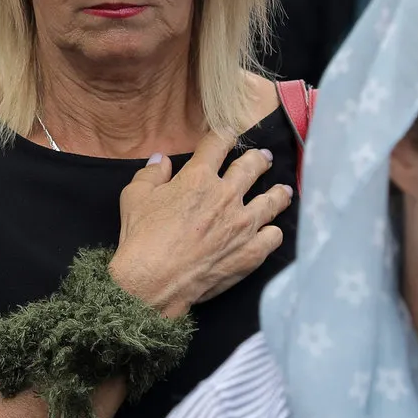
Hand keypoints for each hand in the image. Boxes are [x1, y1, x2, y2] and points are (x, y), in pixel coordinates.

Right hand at [108, 129, 292, 317]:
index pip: (218, 143)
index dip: (225, 135)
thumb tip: (160, 160)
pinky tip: (271, 231)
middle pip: (252, 166)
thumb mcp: (134, 197)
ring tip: (282, 190)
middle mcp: (227, 196)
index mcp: (199, 177)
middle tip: (264, 158)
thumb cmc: (140, 239)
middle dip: (259, 158)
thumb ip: (151, 174)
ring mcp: (243, 224)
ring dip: (278, 192)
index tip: (229, 135)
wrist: (153, 282)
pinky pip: (274, 236)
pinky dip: (273, 231)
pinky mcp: (251, 252)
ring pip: (272, 200)